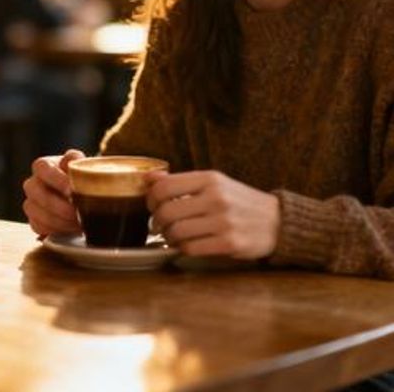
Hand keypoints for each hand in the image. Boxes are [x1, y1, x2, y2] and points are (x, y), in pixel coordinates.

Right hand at [22, 149, 84, 236]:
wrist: (82, 196)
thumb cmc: (80, 178)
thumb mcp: (80, 165)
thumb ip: (76, 160)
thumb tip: (73, 163)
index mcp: (43, 165)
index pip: (42, 168)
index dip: (56, 179)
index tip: (71, 191)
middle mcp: (33, 183)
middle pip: (34, 191)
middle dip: (56, 204)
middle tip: (76, 212)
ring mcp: (31, 202)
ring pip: (34, 211)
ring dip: (57, 219)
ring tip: (77, 223)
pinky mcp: (33, 220)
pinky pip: (37, 226)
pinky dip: (54, 229)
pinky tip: (69, 229)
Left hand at [147, 170, 279, 259]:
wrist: (277, 222)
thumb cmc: (239, 201)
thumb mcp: (213, 183)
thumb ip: (181, 181)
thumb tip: (148, 177)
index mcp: (210, 179)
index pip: (164, 187)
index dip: (151, 198)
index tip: (152, 205)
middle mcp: (216, 198)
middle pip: (167, 212)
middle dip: (156, 221)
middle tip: (158, 225)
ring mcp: (224, 221)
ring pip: (177, 232)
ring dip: (168, 237)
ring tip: (171, 236)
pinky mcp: (230, 243)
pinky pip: (191, 248)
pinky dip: (182, 248)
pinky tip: (185, 245)